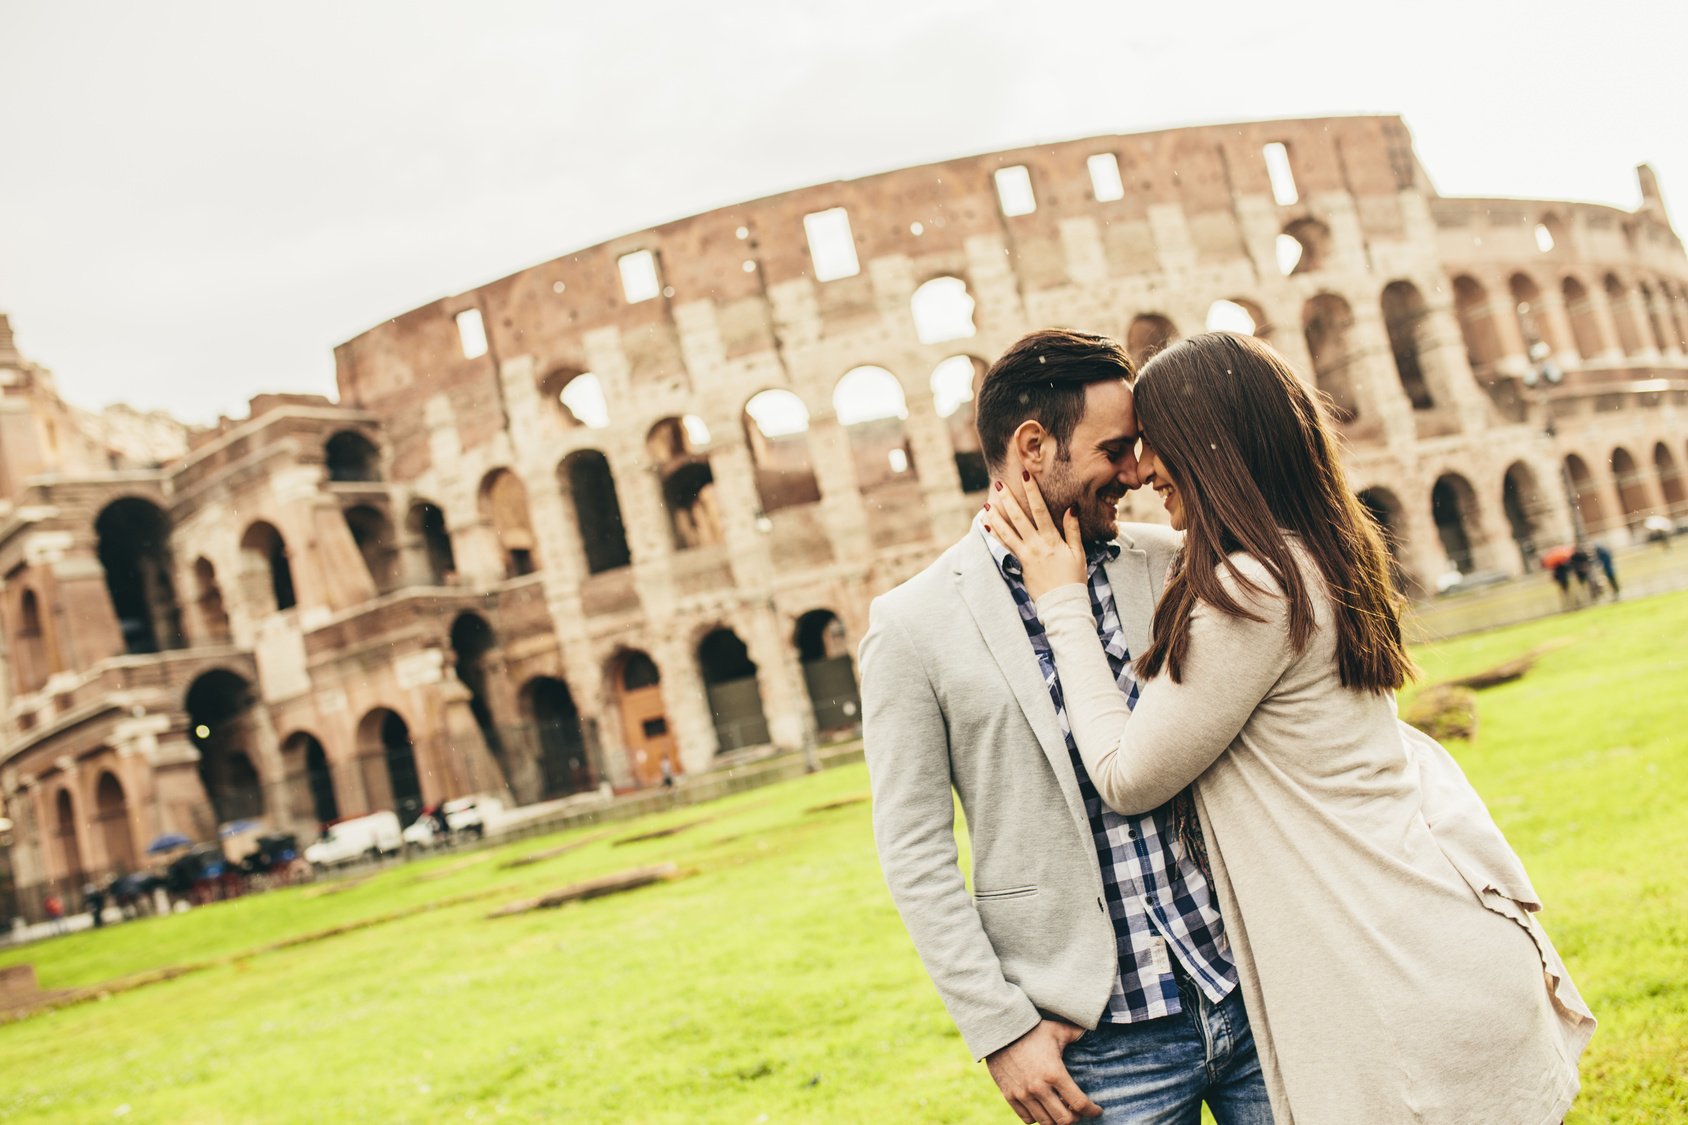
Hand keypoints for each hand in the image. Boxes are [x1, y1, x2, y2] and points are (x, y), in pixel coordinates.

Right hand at [985, 1019, 1100, 1124]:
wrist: (999, 1030)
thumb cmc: (1032, 1029)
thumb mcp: (1058, 1029)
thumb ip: (1077, 1033)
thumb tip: (1093, 1029)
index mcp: (1055, 1073)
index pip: (1080, 1104)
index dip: (1092, 1111)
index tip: (1097, 1110)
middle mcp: (1039, 1088)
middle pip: (1064, 1120)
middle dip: (1075, 1118)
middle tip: (1077, 1111)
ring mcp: (1023, 1094)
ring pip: (1046, 1123)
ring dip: (1056, 1119)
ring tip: (1060, 1109)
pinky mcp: (1009, 1095)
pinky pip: (1027, 1118)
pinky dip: (1038, 1118)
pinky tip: (1042, 1108)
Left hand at [986, 460, 1086, 599]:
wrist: (1062, 603)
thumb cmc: (1074, 577)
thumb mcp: (1078, 552)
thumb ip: (1072, 530)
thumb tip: (1071, 507)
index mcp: (1052, 540)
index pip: (1040, 510)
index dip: (1032, 492)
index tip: (1026, 476)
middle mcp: (1036, 545)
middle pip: (1019, 518)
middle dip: (1008, 500)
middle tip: (999, 485)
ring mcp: (1025, 555)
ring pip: (1007, 532)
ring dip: (996, 517)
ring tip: (986, 504)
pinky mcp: (1020, 564)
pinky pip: (1005, 546)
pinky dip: (996, 535)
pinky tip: (987, 526)